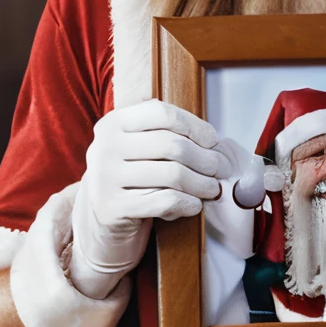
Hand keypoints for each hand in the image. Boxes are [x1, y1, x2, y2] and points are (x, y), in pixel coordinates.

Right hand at [69, 99, 228, 298]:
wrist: (105, 212)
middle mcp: (104, 146)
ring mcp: (104, 177)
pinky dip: (187, 203)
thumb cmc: (135, 172)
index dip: (194, 125)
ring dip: (202, 183)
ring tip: (213, 188)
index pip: (163, 113)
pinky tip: (195, 204)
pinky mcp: (111, 207)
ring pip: (172, 175)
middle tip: (221, 169)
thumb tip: (214, 143)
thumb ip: (172, 134)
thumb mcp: (144, 145)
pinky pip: (164, 202)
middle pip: (172, 145)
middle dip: (205, 158)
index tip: (213, 141)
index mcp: (114, 122)